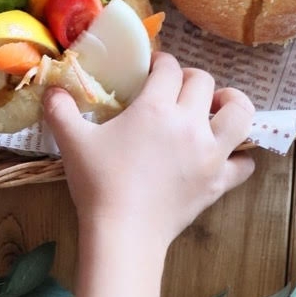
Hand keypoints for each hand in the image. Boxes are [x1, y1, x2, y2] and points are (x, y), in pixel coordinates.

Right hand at [43, 52, 255, 247]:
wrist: (123, 234)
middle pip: (204, 81)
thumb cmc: (99, 184)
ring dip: (231, 104)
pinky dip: (239, 156)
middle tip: (175, 89)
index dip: (161, 62)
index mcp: (155, 108)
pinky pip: (244, 162)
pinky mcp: (219, 181)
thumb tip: (51, 89)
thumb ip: (60, 110)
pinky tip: (224, 155)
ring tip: (216, 108)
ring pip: (240, 113)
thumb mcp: (73, 142)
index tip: (151, 69)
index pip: (169, 67)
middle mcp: (189, 124)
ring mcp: (210, 153)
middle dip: (190, 78)